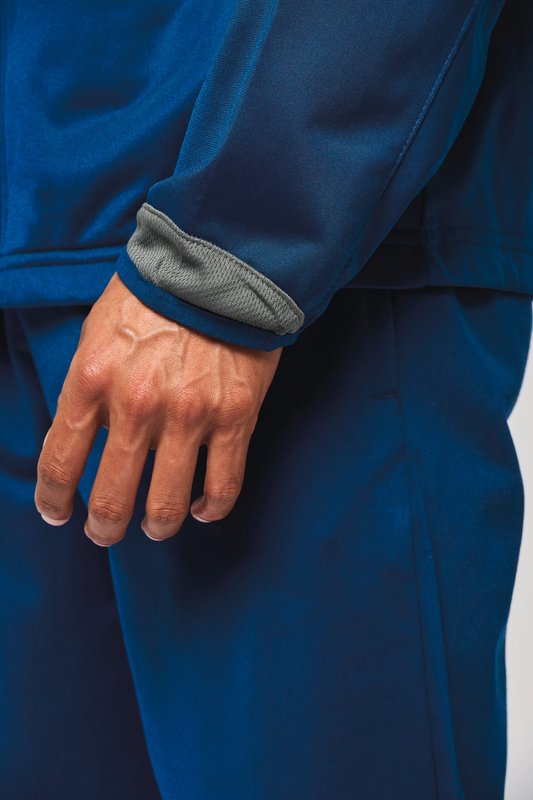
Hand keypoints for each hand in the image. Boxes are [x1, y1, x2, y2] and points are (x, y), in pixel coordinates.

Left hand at [34, 272, 282, 545]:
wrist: (217, 266)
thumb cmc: (152, 296)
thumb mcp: (97, 333)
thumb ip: (88, 387)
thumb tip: (89, 434)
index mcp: (92, 380)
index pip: (60, 460)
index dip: (53, 497)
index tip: (57, 512)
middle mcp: (137, 406)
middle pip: (110, 498)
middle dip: (102, 527)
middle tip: (103, 533)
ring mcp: (188, 416)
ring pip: (165, 505)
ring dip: (155, 527)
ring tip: (155, 528)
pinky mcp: (233, 418)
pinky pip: (222, 486)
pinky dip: (210, 509)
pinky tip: (201, 509)